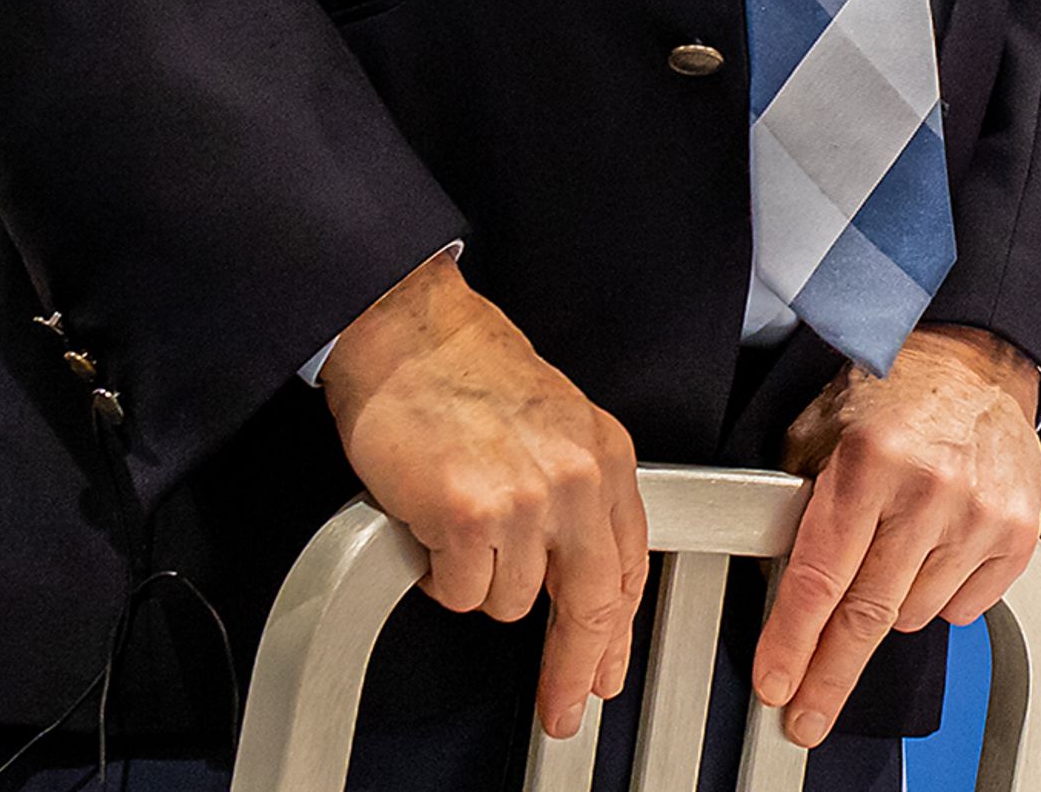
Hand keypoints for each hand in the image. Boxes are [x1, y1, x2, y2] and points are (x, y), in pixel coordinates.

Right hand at [319, 251, 648, 737]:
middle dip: (577, 667)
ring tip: (458, 526)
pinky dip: (440, 573)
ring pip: (511, 602)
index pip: (629, 564)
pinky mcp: (468, 517)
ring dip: (480, 582)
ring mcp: (525, 501)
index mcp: (605, 456)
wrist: (411, 334)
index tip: (608, 672)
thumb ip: (578, 498)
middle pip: (593, 604)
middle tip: (565, 706)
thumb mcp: (558, 428)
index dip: (618, 631)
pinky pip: (461, 590)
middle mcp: (576, 480)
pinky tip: (432, 527)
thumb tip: (576, 578)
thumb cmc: (470, 372)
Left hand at [751, 325, 1040, 748]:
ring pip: (913, 615)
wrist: (977, 367)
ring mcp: (980, 514)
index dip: (793, 641)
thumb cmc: (890, 398)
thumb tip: (775, 594)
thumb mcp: (821, 433)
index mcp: (871, 459)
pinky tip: (935, 549)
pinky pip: (962, 609)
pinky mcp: (1018, 534)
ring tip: (891, 551)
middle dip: (829, 674)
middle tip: (805, 716)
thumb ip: (797, 508)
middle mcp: (930, 488)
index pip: (821, 576)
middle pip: (868, 615)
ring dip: (889, 605)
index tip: (776, 684)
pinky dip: (939, 596)